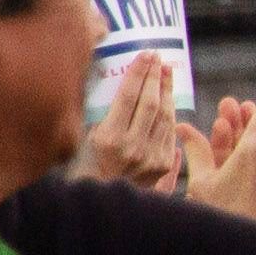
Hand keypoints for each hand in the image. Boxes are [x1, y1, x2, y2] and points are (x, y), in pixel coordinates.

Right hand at [81, 52, 183, 191]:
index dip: (138, 73)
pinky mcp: (162, 164)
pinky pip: (169, 131)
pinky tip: (168, 97)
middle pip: (150, 103)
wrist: (101, 199)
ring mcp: (150, 157)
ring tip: (165, 71)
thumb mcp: (85, 138)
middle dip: (154, 76)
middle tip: (157, 57)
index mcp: (108, 138)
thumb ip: (102, 114)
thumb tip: (117, 83)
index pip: (128, 97)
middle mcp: (132, 147)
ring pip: (164, 116)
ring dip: (166, 90)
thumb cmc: (86, 166)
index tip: (144, 55)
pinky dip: (170, 112)